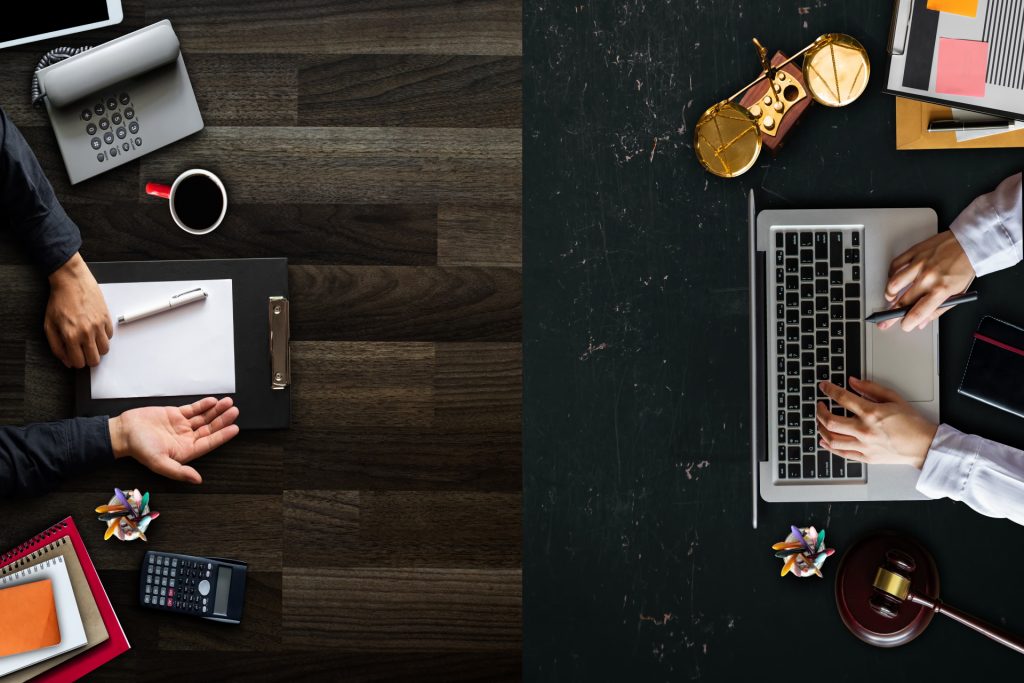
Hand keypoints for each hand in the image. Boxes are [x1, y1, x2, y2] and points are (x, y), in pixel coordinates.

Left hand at [46, 253, 112, 367]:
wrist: (72, 281)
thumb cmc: (59, 300)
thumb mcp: (49, 325)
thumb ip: (56, 346)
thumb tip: (66, 360)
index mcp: (70, 335)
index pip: (79, 362)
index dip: (76, 362)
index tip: (75, 357)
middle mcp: (86, 332)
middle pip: (95, 360)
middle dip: (88, 359)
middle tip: (83, 352)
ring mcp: (98, 326)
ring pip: (105, 350)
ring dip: (97, 349)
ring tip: (89, 341)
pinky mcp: (106, 319)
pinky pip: (109, 336)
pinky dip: (103, 336)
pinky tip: (94, 329)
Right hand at [109, 397, 239, 483]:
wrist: (123, 431)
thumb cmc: (139, 448)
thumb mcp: (159, 463)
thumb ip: (179, 471)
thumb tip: (197, 480)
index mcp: (185, 451)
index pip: (209, 443)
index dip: (222, 436)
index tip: (235, 428)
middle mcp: (186, 439)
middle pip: (209, 429)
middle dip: (222, 420)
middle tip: (234, 411)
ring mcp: (182, 426)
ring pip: (204, 418)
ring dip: (216, 411)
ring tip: (228, 403)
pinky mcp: (175, 415)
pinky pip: (193, 409)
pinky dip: (203, 405)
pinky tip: (213, 401)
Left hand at [816, 378, 937, 468]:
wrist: (924, 445)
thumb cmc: (912, 423)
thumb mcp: (894, 398)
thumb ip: (871, 388)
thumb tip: (853, 381)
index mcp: (872, 413)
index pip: (842, 398)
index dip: (829, 390)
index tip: (824, 386)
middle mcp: (865, 430)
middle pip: (830, 420)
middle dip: (820, 411)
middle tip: (819, 405)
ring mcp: (864, 445)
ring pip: (832, 438)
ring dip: (821, 428)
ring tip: (820, 421)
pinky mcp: (866, 457)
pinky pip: (841, 453)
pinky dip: (829, 446)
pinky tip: (824, 440)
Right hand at [880, 232, 973, 331]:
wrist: (970, 243)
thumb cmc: (965, 267)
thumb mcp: (958, 293)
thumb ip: (938, 310)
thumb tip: (922, 322)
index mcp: (941, 290)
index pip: (918, 312)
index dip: (907, 323)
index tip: (904, 326)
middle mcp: (928, 277)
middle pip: (902, 301)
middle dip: (892, 313)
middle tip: (886, 319)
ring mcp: (919, 264)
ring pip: (893, 283)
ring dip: (889, 294)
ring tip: (891, 297)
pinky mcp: (914, 252)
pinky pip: (894, 265)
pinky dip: (891, 275)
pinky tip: (894, 279)